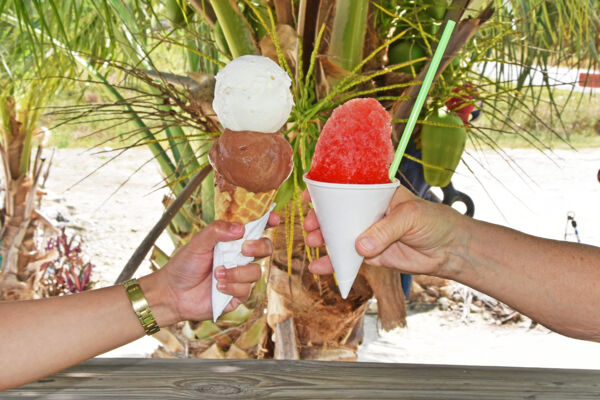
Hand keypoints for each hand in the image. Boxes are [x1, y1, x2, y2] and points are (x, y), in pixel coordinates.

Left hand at [148, 213, 278, 323]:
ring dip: (237, 273)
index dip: (268, 222)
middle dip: (259, 247)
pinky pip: (246, 289)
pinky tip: (217, 287)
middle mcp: (240, 258)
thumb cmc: (184, 265)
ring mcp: (240, 277)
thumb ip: (217, 231)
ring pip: (257, 272)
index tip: (274, 218)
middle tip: (243, 250)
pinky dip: (231, 287)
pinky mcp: (238, 295)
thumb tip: (241, 228)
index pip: (255, 229)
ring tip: (217, 274)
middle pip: (265, 249)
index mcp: (232, 242)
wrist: (172, 293)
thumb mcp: (198, 243)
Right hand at [304, 187, 462, 276]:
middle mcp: (367, 211)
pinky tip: (318, 267)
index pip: (346, 187)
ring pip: (338, 235)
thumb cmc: (433, 221)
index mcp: (375, 193)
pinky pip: (346, 258)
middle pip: (337, 213)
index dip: (325, 190)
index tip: (310, 196)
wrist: (448, 249)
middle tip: (311, 225)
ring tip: (313, 242)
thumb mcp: (410, 217)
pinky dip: (333, 264)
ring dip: (323, 239)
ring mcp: (367, 233)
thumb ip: (385, 230)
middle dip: (320, 218)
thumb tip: (360, 246)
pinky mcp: (369, 254)